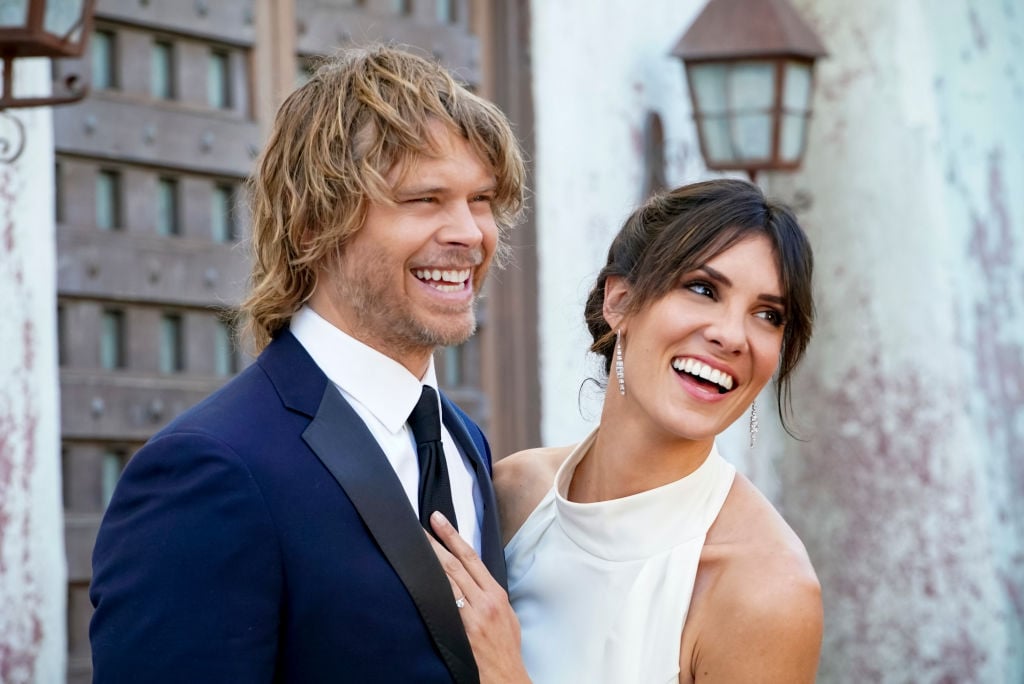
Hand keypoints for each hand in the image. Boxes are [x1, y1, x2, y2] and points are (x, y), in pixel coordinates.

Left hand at [427, 512, 531, 683]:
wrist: (505, 677)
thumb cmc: (506, 648)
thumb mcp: (506, 614)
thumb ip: (489, 594)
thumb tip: (471, 577)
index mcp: (495, 594)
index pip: (471, 557)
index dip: (452, 536)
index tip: (438, 520)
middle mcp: (483, 602)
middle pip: (453, 565)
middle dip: (434, 542)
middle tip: (417, 526)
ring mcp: (469, 617)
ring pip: (444, 581)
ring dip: (426, 562)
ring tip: (411, 546)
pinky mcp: (457, 632)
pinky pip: (440, 605)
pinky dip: (428, 590)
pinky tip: (414, 580)